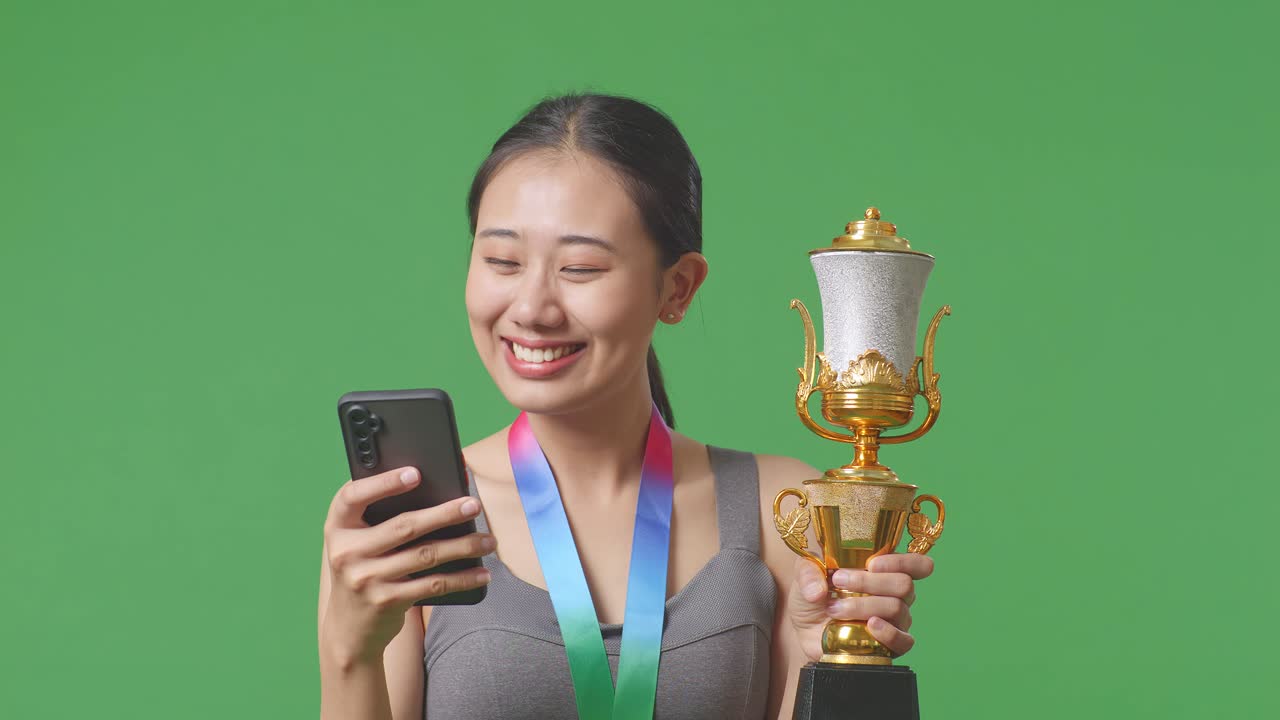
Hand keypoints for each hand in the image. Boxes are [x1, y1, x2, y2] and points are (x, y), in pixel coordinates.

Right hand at [320, 466, 494, 664]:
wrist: (348, 628)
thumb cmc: (363, 568)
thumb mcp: (358, 542)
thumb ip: (380, 517)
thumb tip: (439, 492)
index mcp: (337, 526)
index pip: (353, 496)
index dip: (383, 483)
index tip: (415, 473)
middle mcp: (346, 551)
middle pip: (404, 526)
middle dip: (444, 513)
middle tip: (474, 504)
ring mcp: (365, 578)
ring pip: (425, 555)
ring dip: (463, 546)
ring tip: (488, 540)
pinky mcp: (386, 601)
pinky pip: (432, 585)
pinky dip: (461, 578)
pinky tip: (481, 573)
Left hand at [787, 553, 934, 660]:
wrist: (805, 628)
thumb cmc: (814, 594)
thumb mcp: (805, 573)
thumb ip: (808, 573)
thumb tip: (818, 592)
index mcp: (885, 571)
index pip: (917, 565)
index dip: (903, 562)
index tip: (872, 563)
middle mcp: (896, 595)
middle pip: (904, 585)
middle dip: (870, 582)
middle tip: (839, 581)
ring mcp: (895, 621)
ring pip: (897, 608)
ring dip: (863, 606)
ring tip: (835, 608)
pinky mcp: (889, 646)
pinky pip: (904, 641)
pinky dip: (888, 632)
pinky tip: (870, 626)